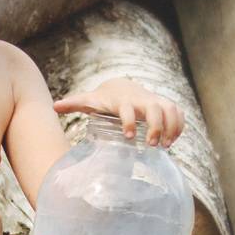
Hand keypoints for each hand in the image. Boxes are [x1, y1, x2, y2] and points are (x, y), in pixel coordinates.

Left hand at [53, 76, 184, 146]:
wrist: (122, 87)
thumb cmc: (104, 99)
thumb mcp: (90, 101)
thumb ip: (74, 104)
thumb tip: (54, 106)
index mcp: (123, 101)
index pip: (128, 110)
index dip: (129, 122)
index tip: (129, 138)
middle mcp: (142, 99)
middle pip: (155, 110)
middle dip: (156, 128)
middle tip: (152, 146)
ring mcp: (157, 101)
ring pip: (171, 110)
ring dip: (171, 128)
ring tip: (165, 147)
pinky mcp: (167, 105)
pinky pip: (179, 114)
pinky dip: (179, 126)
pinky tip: (173, 141)